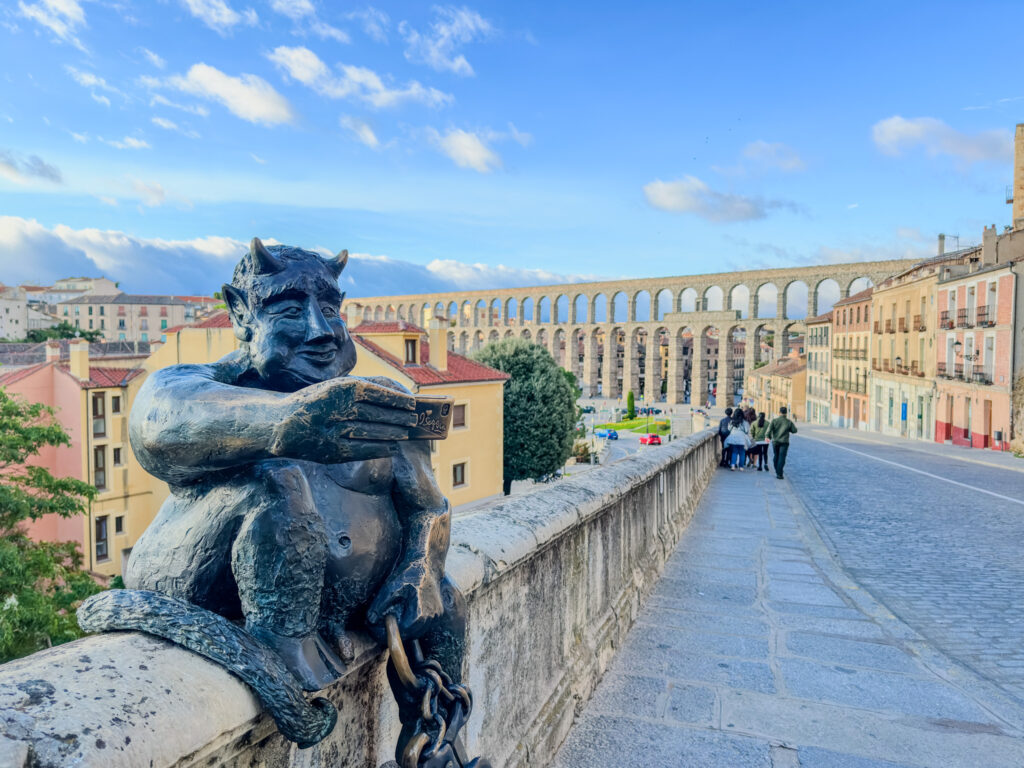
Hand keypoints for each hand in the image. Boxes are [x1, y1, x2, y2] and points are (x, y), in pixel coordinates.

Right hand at [271, 376, 417, 462]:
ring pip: (372, 432)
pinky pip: (362, 450)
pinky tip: (391, 446)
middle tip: (413, 420)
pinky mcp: (331, 451)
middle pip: (378, 414)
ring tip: (405, 433)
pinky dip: (380, 448)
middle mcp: (338, 408)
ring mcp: (334, 431)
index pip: (378, 393)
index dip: (398, 400)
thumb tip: (398, 395)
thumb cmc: (317, 402)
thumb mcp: (336, 388)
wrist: (282, 424)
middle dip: (399, 418)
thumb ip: (363, 389)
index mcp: (341, 388)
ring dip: (392, 434)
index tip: (412, 404)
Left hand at [366, 563, 443, 639]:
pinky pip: (422, 625)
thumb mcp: (390, 588)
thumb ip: (379, 606)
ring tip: (389, 618)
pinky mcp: (437, 613)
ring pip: (416, 632)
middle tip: (378, 624)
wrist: (427, 562)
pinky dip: (412, 624)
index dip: (385, 631)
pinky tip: (402, 613)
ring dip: (403, 629)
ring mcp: (435, 617)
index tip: (374, 627)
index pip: (399, 633)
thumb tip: (370, 620)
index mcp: (418, 615)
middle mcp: (429, 619)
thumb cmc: (409, 573)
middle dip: (393, 631)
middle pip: (408, 635)